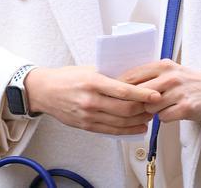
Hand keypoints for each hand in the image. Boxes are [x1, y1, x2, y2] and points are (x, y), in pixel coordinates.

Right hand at [24, 65, 159, 134]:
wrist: (45, 91)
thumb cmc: (68, 77)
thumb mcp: (89, 68)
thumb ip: (109, 74)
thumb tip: (134, 76)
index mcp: (93, 82)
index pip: (123, 90)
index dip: (142, 94)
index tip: (156, 94)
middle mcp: (91, 100)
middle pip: (124, 109)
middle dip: (144, 109)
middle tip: (155, 105)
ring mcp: (88, 115)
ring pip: (120, 122)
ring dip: (138, 121)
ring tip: (149, 116)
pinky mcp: (86, 125)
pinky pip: (110, 131)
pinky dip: (127, 131)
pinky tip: (137, 128)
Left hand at [119, 60, 200, 123]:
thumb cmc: (187, 81)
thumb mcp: (169, 70)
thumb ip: (149, 75)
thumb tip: (121, 84)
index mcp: (162, 65)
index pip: (132, 76)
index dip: (120, 87)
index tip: (114, 94)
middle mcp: (170, 77)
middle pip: (138, 94)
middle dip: (135, 102)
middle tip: (137, 106)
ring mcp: (178, 92)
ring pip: (150, 107)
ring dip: (151, 111)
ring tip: (159, 107)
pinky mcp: (186, 107)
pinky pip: (163, 117)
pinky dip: (164, 117)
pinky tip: (170, 112)